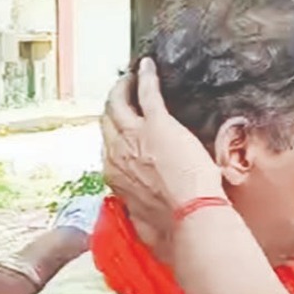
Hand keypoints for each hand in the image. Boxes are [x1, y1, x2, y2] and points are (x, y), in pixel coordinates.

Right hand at [101, 57, 224, 238]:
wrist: (187, 217)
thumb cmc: (170, 228)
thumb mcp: (143, 222)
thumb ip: (138, 212)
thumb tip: (143, 218)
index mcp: (114, 176)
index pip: (107, 148)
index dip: (113, 135)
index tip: (120, 129)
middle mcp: (116, 153)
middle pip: (106, 121)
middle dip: (112, 105)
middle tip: (120, 94)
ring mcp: (134, 135)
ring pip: (118, 103)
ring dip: (122, 88)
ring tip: (128, 78)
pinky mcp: (156, 123)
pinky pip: (145, 92)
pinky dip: (145, 76)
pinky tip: (147, 65)